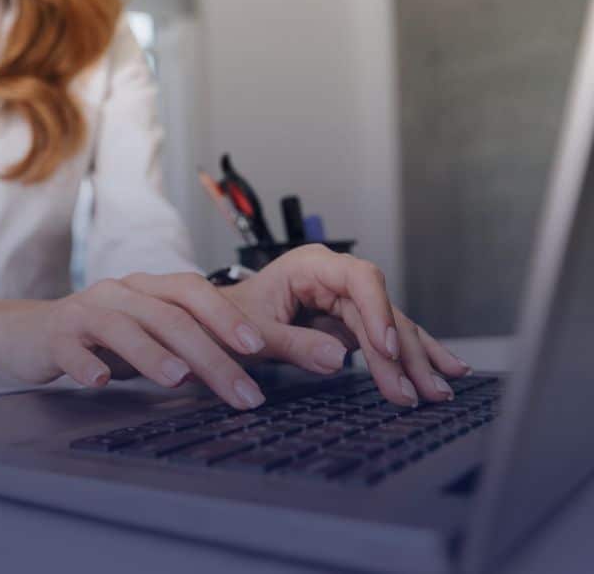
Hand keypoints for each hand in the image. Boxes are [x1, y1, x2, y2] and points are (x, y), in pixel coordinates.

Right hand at [0, 272, 273, 409]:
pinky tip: (98, 382)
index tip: (259, 346)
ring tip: (178, 380)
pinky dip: (85, 364)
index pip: (192, 292)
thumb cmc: (97, 337)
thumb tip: (242, 366)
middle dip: (210, 355)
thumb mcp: (145, 332)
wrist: (27, 333)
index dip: (226, 315)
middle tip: (240, 392)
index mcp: (146, 289)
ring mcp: (84, 313)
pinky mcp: (54, 337)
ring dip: (152, 354)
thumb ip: (185, 342)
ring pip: (123, 328)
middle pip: (168, 317)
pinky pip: (70, 349)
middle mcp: (119, 294)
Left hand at [218, 244, 470, 406]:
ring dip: (416, 361)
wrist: (216, 321)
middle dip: (403, 353)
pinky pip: (384, 340)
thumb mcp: (253, 331)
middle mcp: (335, 279)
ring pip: (390, 328)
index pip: (360, 279)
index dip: (378, 312)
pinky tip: (442, 373)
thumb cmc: (229, 318)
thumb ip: (293, 343)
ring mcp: (346, 300)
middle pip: (382, 310)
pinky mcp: (350, 323)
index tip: (387, 349)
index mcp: (311, 266)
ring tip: (441, 390)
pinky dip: (408, 359)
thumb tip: (339, 359)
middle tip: (420, 390)